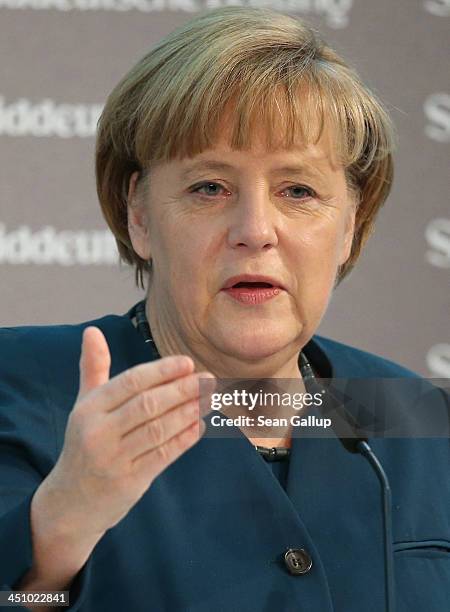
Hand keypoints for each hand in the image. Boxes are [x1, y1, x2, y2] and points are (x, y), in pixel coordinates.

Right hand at [39, 326, 214, 537]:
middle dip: (183, 389)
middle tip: (209, 379)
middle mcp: (99, 432)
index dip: (162, 371)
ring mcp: (114, 458)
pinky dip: (185, 438)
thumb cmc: (84, 443)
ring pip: (160, 429)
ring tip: (212, 398)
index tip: (188, 363)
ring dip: (190, 411)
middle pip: (149, 404)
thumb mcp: (83, 405)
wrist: (69, 502)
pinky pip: (164, 455)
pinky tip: (201, 425)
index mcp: (90, 408)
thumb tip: (92, 331)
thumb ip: (93, 367)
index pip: (131, 382)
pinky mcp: (130, 481)